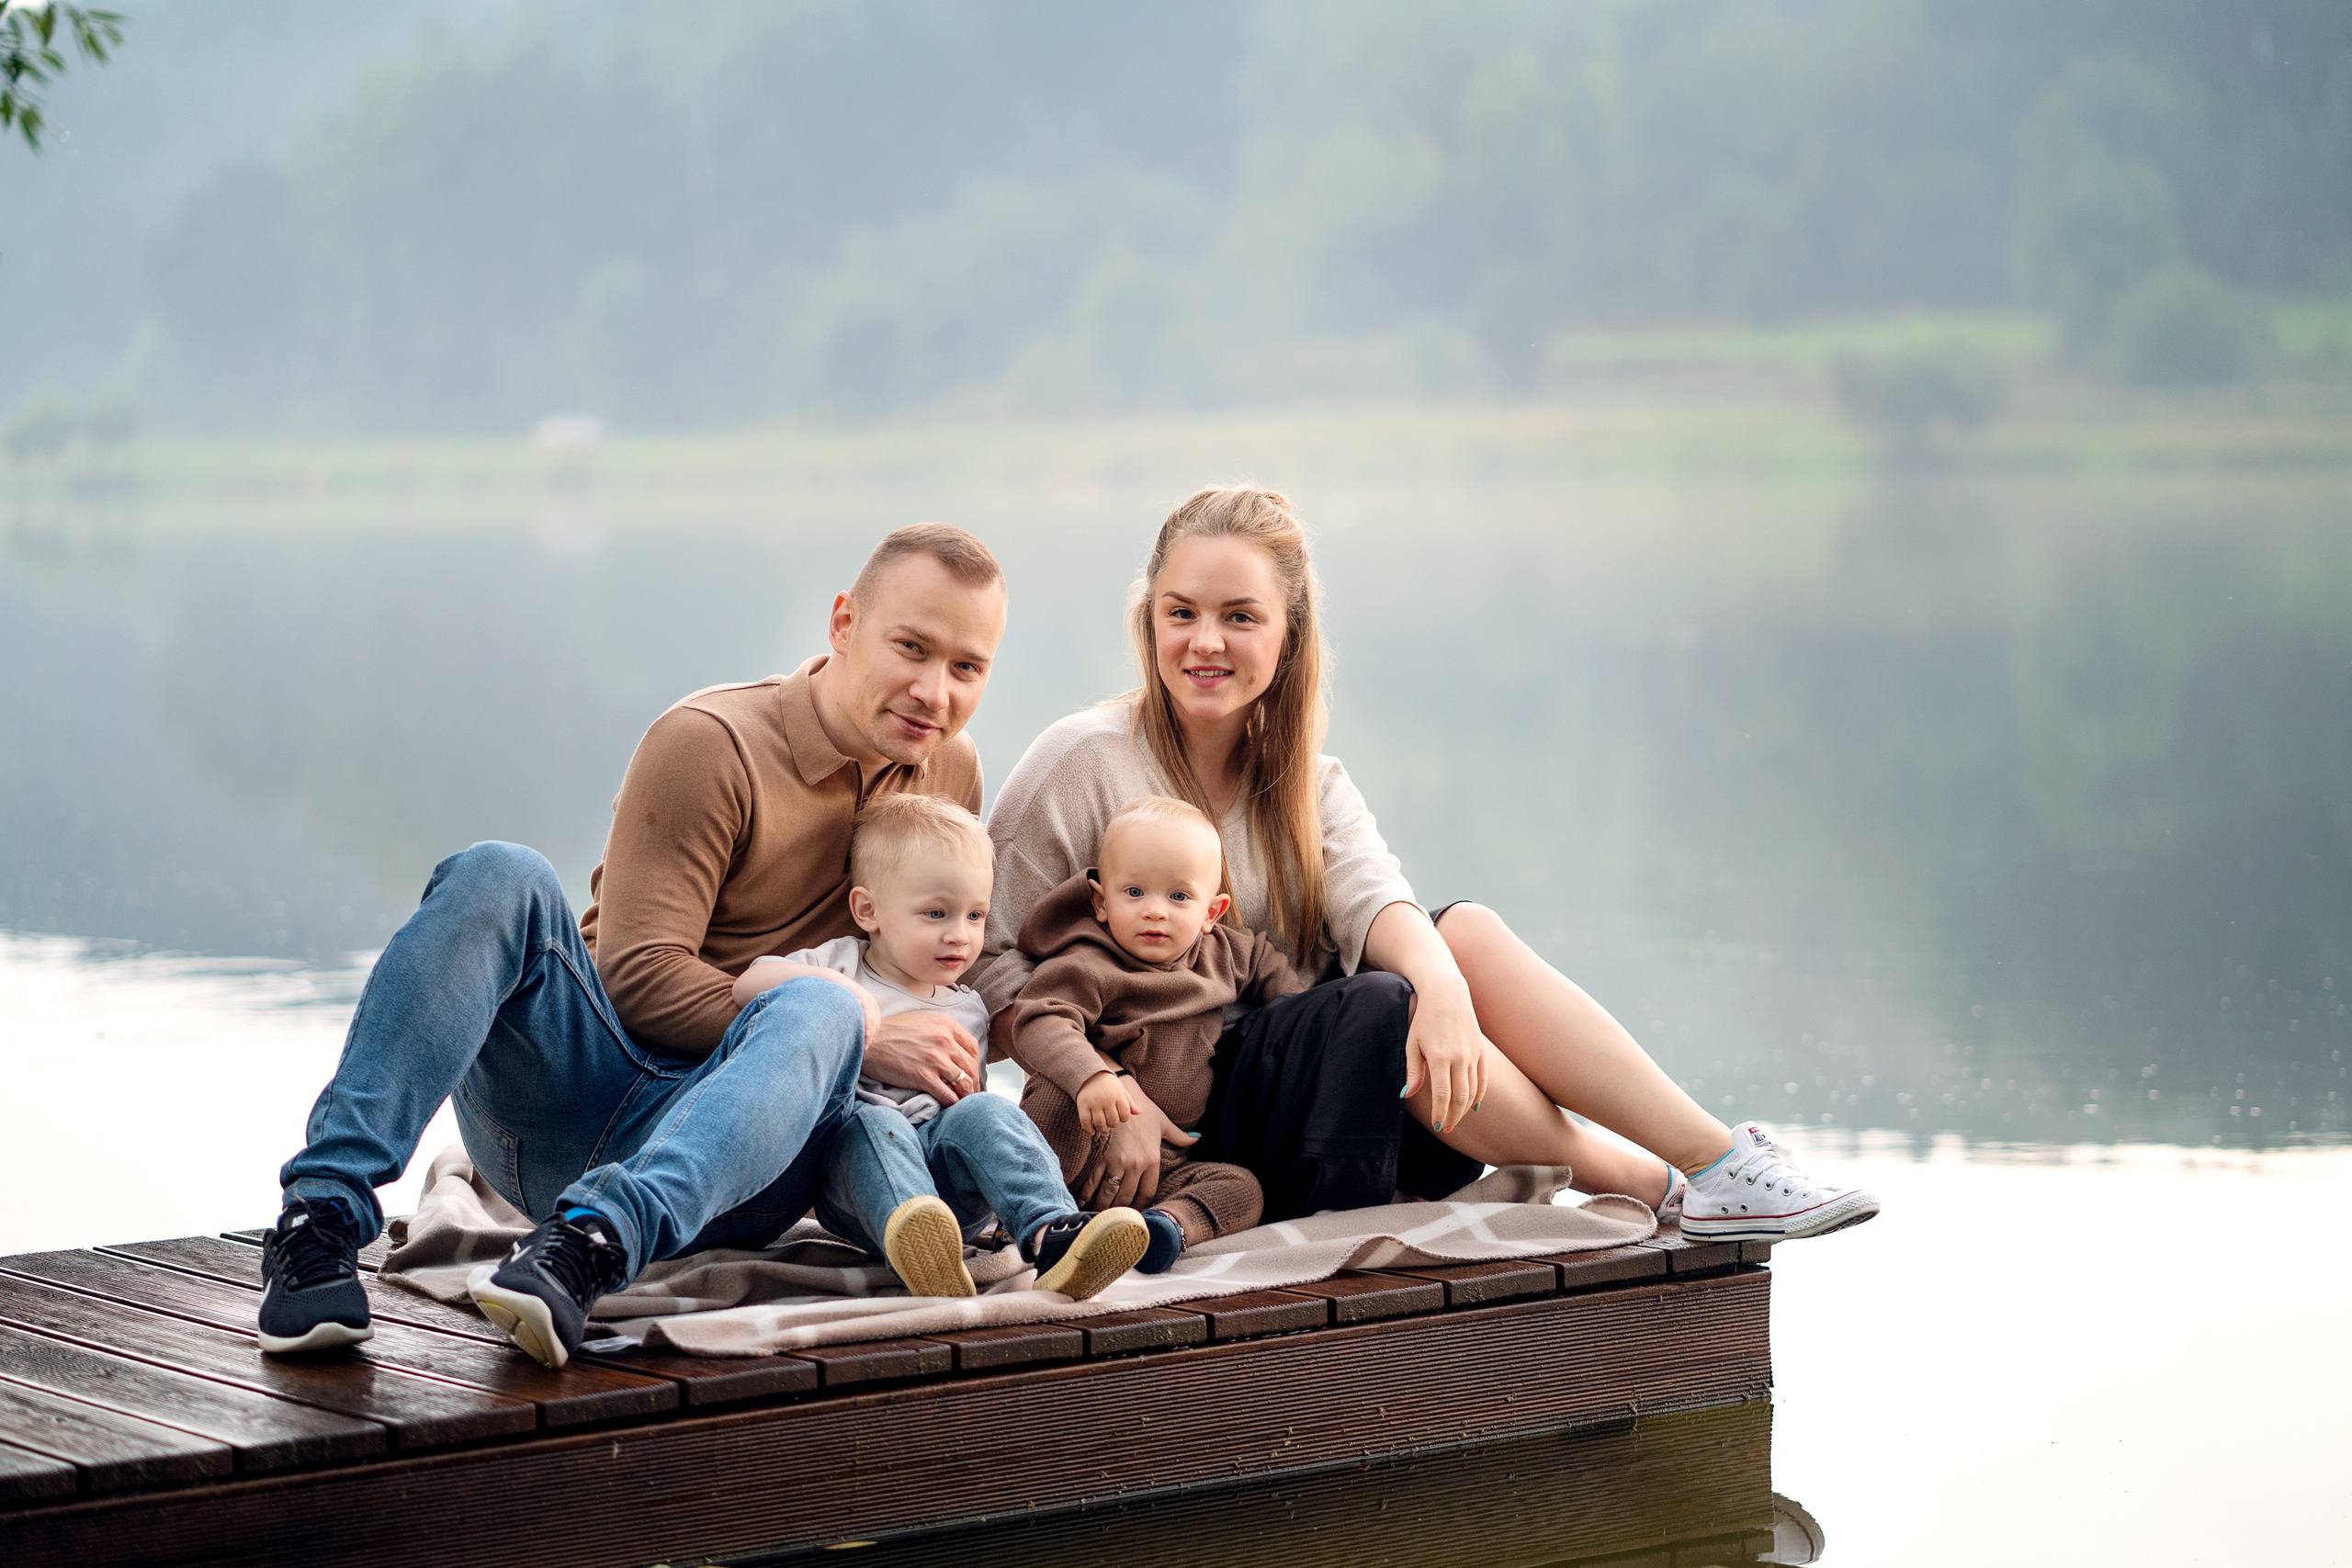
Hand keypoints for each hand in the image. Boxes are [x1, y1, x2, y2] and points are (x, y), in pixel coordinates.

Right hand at [861, 1011, 982, 1104]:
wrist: (867, 1040)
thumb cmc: (890, 1031)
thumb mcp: (922, 1021)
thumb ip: (940, 1030)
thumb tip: (953, 1047)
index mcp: (945, 1024)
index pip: (972, 1047)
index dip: (976, 1063)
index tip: (973, 1072)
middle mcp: (944, 1040)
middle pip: (971, 1066)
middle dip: (974, 1082)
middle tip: (972, 1092)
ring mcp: (935, 1058)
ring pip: (963, 1082)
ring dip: (967, 1095)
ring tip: (965, 1102)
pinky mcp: (923, 1076)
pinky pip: (948, 1095)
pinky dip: (953, 1103)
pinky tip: (951, 1107)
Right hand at [1075, 1071, 1137, 1135]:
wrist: (1089, 1073)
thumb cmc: (1108, 1083)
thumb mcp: (1120, 1089)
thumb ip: (1129, 1101)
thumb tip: (1138, 1112)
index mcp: (1118, 1095)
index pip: (1125, 1115)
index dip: (1124, 1119)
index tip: (1120, 1117)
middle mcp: (1107, 1099)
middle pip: (1113, 1121)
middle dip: (1113, 1124)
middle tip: (1110, 1121)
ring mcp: (1094, 1102)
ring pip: (1100, 1124)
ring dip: (1102, 1129)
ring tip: (1102, 1126)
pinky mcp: (1083, 1105)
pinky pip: (1085, 1122)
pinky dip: (1089, 1130)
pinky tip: (1092, 1131)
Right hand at [1082, 1094, 1196, 1209]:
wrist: (1119, 1096)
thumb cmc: (1143, 1110)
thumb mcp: (1163, 1123)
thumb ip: (1180, 1135)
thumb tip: (1198, 1138)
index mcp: (1153, 1160)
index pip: (1148, 1193)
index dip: (1141, 1206)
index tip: (1135, 1212)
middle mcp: (1136, 1165)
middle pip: (1127, 1198)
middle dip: (1121, 1212)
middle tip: (1115, 1220)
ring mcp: (1117, 1162)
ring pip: (1110, 1194)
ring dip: (1103, 1207)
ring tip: (1100, 1216)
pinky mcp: (1101, 1157)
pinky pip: (1094, 1182)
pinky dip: (1088, 1194)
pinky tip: (1085, 1202)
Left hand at [1402, 979, 1490, 1134]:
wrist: (1447, 994)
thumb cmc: (1424, 1019)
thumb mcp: (1412, 1043)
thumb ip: (1413, 1071)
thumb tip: (1406, 1094)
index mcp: (1440, 1057)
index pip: (1442, 1094)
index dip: (1440, 1113)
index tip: (1436, 1126)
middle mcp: (1460, 1058)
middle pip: (1460, 1097)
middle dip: (1453, 1116)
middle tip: (1445, 1128)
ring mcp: (1473, 1054)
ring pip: (1473, 1090)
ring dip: (1465, 1108)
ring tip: (1454, 1119)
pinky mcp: (1481, 1051)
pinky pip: (1483, 1079)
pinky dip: (1480, 1094)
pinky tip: (1473, 1106)